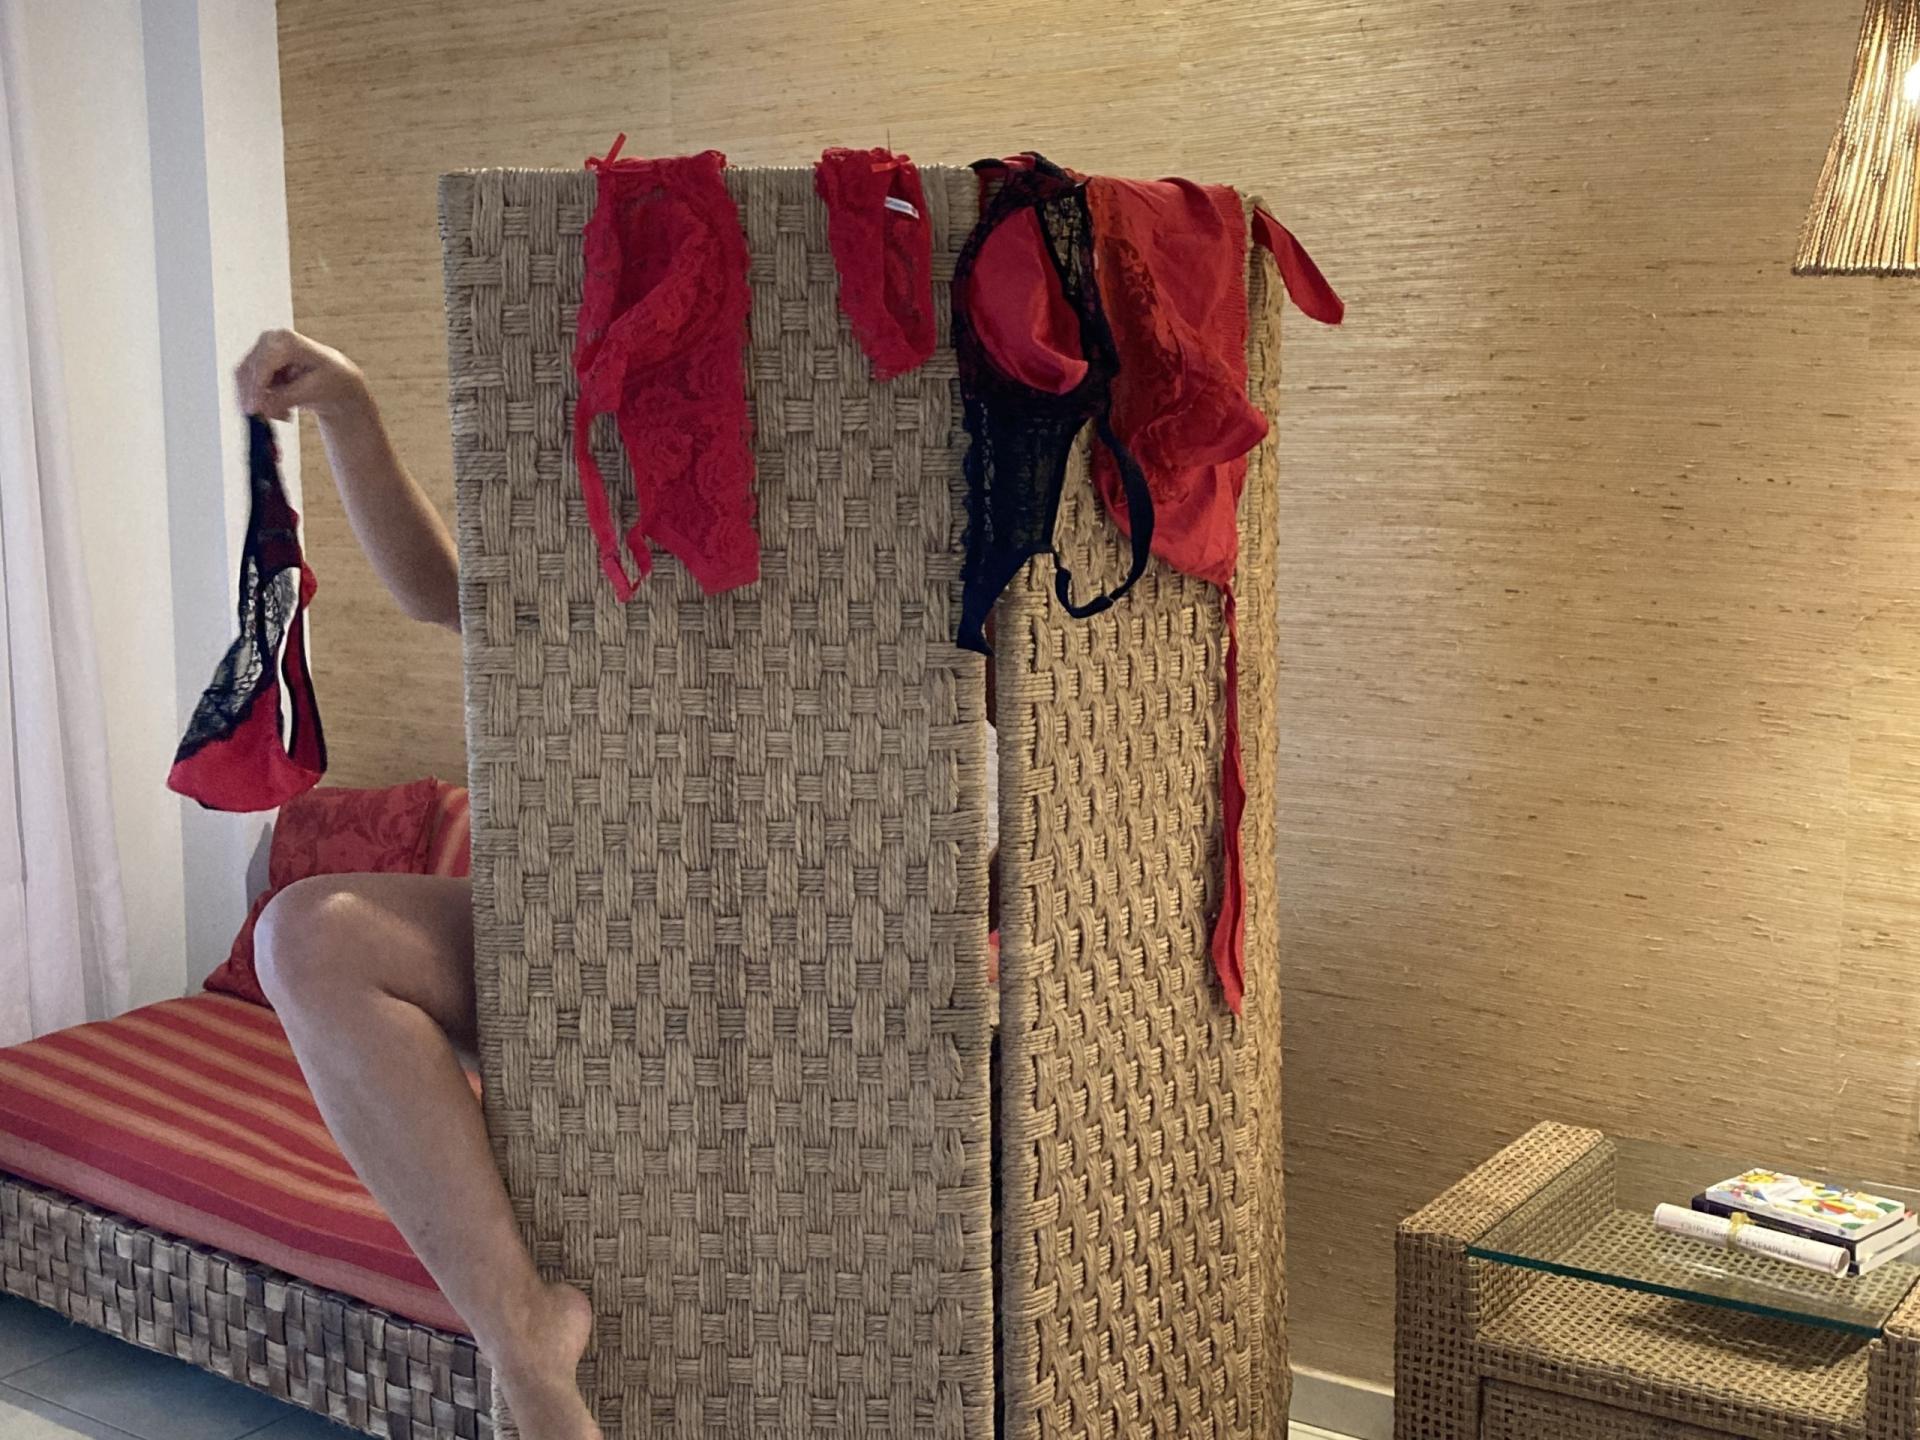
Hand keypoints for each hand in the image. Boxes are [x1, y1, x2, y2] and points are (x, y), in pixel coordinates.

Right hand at [234, 329, 369, 422]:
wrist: (335, 380)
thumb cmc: (331, 380)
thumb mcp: (314, 390)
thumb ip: (286, 398)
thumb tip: (261, 407)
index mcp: (288, 340)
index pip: (263, 364)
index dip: (256, 387)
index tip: (255, 410)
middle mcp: (269, 341)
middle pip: (249, 372)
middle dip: (260, 400)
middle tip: (277, 419)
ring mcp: (260, 351)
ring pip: (245, 383)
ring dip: (262, 403)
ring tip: (287, 414)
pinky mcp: (255, 365)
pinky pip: (247, 388)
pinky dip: (262, 402)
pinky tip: (283, 409)